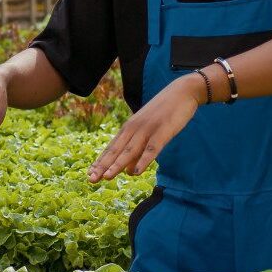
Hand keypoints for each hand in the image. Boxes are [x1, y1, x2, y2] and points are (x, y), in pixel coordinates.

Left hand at [88, 74, 203, 181]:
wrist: (182, 91)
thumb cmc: (165, 113)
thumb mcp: (148, 131)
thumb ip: (138, 150)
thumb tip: (129, 171)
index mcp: (129, 127)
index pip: (111, 147)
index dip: (100, 162)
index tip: (89, 174)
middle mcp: (134, 128)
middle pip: (116, 149)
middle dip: (103, 165)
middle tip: (91, 180)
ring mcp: (148, 129)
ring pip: (130, 150)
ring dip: (117, 164)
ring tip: (106, 177)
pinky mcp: (163, 131)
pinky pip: (152, 148)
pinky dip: (143, 160)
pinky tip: (136, 172)